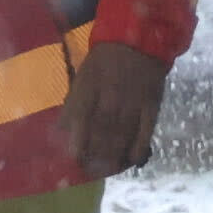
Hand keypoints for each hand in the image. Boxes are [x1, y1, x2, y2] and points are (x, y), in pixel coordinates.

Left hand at [68, 38, 167, 179]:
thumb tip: (59, 131)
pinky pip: (146, 131)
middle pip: (102, 132)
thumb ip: (72, 104)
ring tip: (108, 170)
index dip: (78, 144)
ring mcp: (134, 102)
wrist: (138, 40)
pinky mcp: (152, 105)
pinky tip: (132, 160)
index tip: (75, 160)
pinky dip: (138, 148)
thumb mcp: (82, 77)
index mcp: (91, 88)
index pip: (82, 122)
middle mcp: (111, 97)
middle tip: (92, 171)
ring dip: (114, 156)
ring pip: (122, 135)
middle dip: (96, 155)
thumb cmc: (104, 61)